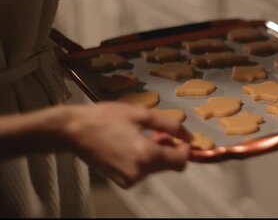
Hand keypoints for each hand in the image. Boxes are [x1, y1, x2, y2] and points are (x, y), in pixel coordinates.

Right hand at [62, 103, 191, 188]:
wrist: (72, 130)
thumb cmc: (105, 117)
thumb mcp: (141, 114)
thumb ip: (169, 125)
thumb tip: (188, 135)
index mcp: (146, 155)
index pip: (180, 160)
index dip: (185, 148)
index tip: (180, 136)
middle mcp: (139, 172)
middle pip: (170, 166)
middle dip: (170, 149)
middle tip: (158, 132)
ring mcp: (129, 179)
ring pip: (157, 168)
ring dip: (157, 153)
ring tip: (142, 135)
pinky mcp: (121, 181)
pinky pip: (143, 171)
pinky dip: (145, 159)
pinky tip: (132, 145)